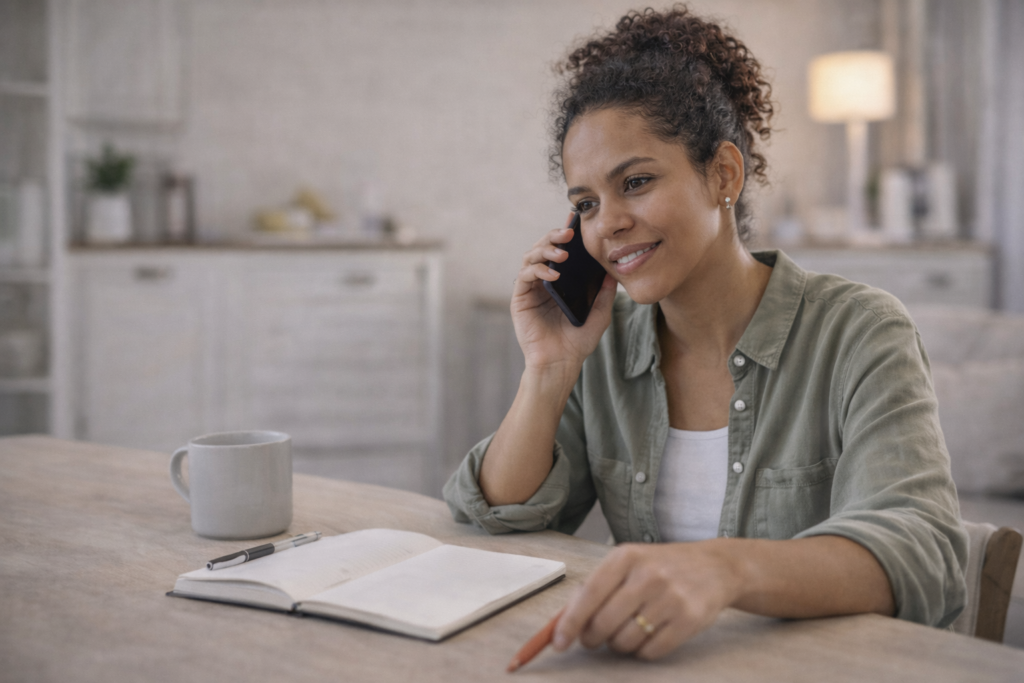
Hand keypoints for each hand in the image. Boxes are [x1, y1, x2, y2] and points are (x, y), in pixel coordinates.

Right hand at [512, 213, 616, 370]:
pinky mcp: (520, 299)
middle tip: (568, 233)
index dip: (564, 236)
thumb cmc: (578, 342)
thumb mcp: (599, 313)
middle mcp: (543, 281)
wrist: (561, 364)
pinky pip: (524, 276)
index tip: (576, 224)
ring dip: (545, 249)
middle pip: (542, 248)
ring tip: (562, 254)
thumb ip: (604, 292)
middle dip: (554, 236)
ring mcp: (530, 289)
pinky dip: (538, 270)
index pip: (560, 251)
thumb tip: (613, 269)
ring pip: (530, 256)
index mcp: (561, 282)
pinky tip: (553, 274)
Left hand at [552, 541, 742, 659]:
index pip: (589, 594)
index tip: (557, 643)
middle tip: (594, 639)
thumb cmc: (661, 566)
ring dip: (618, 645)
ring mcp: (671, 597)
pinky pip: (650, 651)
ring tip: (626, 632)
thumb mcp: (629, 562)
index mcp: (626, 556)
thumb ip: (597, 587)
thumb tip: (564, 621)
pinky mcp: (689, 620)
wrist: (715, 567)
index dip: (570, 623)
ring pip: (625, 641)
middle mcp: (648, 575)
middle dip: (592, 638)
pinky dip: (642, 651)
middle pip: (604, 623)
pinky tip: (648, 636)